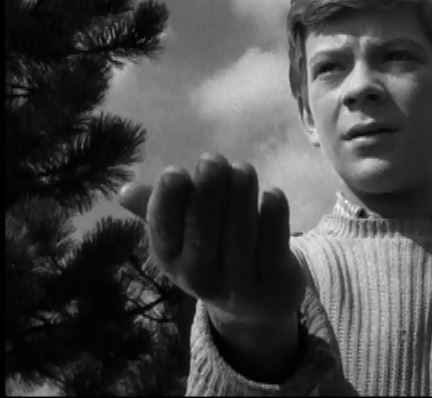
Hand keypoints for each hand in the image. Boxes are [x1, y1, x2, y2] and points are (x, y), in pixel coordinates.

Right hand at [118, 153, 305, 326]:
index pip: (164, 231)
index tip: (174, 172)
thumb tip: (124, 191)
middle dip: (207, 195)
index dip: (169, 203)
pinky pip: (272, 247)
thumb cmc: (214, 253)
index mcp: (172, 258)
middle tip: (212, 160)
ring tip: (242, 168)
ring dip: (240, 199)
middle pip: (203, 233)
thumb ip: (159, 210)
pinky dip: (273, 220)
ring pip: (239, 237)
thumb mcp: (182, 238)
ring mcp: (239, 280)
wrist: (257, 304)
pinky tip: (272, 193)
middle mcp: (200, 275)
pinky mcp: (273, 279)